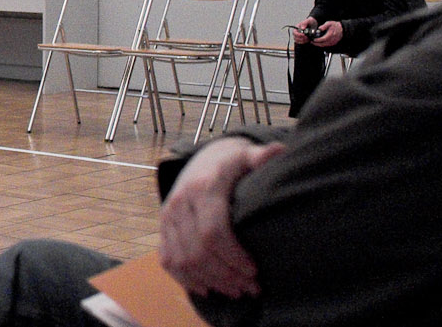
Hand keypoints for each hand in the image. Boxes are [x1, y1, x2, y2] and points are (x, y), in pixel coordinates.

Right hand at [160, 137, 287, 298]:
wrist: (201, 159)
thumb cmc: (231, 164)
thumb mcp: (247, 156)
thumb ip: (262, 157)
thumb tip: (279, 150)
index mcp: (203, 188)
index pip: (213, 231)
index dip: (232, 256)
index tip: (254, 270)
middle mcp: (180, 203)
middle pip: (198, 251)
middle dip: (226, 275)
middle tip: (250, 288)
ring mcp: (168, 217)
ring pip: (182, 260)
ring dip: (209, 281)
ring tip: (235, 291)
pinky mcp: (162, 228)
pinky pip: (167, 260)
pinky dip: (185, 279)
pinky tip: (206, 290)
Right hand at [290, 19, 317, 44]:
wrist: (313, 24)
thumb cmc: (310, 22)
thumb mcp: (308, 21)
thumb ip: (304, 23)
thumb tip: (302, 28)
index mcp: (297, 27)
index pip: (294, 32)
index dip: (298, 34)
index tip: (303, 35)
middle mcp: (297, 32)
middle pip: (295, 37)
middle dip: (301, 38)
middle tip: (306, 37)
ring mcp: (299, 36)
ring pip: (297, 41)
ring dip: (302, 41)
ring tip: (307, 38)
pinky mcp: (302, 39)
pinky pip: (300, 42)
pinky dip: (304, 42)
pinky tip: (308, 40)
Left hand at [314, 21, 344, 46]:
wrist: (341, 29)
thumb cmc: (335, 26)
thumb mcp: (329, 23)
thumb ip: (324, 26)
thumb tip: (319, 29)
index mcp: (331, 34)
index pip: (323, 39)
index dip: (318, 40)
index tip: (313, 39)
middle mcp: (332, 39)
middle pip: (323, 43)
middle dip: (317, 43)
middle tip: (311, 42)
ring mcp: (333, 42)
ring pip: (325, 45)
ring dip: (319, 45)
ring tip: (314, 42)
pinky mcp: (333, 43)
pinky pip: (327, 45)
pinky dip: (322, 45)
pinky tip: (319, 43)